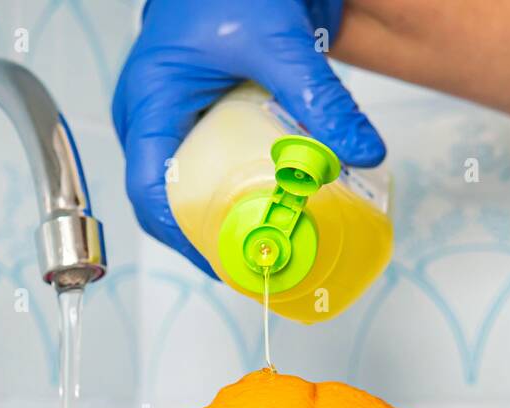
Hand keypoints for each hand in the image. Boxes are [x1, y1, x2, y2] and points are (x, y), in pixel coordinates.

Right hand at [112, 0, 385, 275]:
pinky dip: (230, 190)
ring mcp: (165, 118)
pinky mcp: (190, 118)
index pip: (150, 189)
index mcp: (150, 100)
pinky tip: (265, 206)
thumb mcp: (279, 42)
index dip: (183, 235)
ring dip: (217, 218)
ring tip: (261, 244)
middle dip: (204, 238)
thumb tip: (361, 150)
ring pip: (182, 188)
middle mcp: (148, 116)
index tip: (226, 260)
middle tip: (252, 263)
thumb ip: (320, 98)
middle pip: (163, 200)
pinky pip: (201, 167)